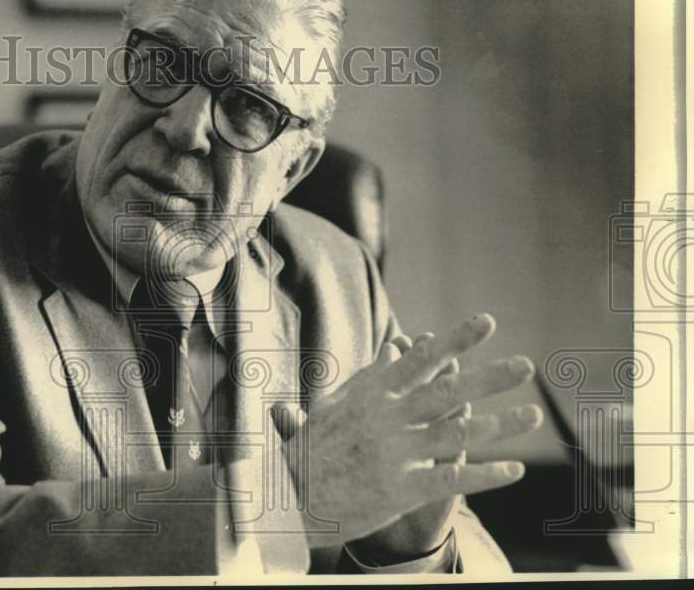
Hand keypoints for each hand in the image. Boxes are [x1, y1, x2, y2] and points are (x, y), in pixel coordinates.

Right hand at [284, 313, 542, 548]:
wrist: (290, 500)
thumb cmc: (312, 449)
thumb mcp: (335, 405)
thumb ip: (370, 377)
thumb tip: (395, 348)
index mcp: (370, 394)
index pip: (420, 360)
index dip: (455, 340)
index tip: (486, 322)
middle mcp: (385, 418)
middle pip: (447, 391)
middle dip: (489, 376)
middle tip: (526, 365)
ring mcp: (393, 453)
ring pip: (456, 433)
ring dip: (499, 424)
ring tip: (532, 415)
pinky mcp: (400, 489)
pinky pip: (451, 479)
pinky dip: (486, 474)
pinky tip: (515, 469)